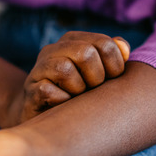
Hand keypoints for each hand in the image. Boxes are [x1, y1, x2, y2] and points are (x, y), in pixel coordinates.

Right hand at [6, 31, 129, 125]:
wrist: (40, 115)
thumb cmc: (75, 92)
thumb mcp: (97, 71)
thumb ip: (112, 56)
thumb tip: (124, 49)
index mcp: (72, 40)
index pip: (105, 44)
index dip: (115, 66)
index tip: (110, 80)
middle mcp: (53, 49)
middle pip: (86, 53)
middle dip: (96, 77)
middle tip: (92, 90)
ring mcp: (39, 69)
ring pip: (65, 69)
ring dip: (78, 89)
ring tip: (76, 97)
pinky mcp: (31, 90)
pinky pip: (49, 92)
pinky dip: (62, 101)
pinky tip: (63, 105)